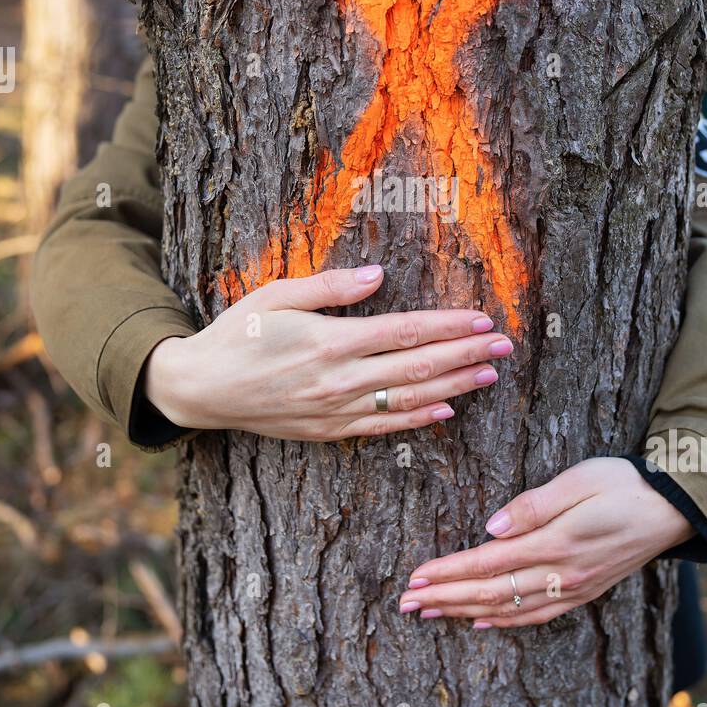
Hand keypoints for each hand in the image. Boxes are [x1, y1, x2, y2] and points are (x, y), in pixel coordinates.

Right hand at [144, 264, 512, 440]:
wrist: (201, 390)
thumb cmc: (237, 334)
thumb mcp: (276, 295)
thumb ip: (331, 286)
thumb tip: (380, 276)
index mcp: (330, 341)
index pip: (405, 332)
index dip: (448, 326)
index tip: (482, 318)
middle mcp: (340, 379)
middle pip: (418, 366)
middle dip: (466, 354)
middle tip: (505, 345)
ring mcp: (337, 410)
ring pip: (410, 399)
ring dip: (455, 386)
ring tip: (490, 374)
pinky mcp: (330, 431)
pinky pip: (384, 426)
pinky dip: (419, 419)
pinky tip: (447, 410)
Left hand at [399, 457, 692, 627]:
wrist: (675, 508)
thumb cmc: (625, 483)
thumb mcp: (580, 480)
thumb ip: (535, 505)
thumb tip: (490, 527)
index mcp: (556, 543)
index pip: (488, 563)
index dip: (448, 572)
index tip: (415, 578)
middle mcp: (562, 574)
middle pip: (490, 593)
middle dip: (444, 599)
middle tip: (405, 604)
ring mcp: (573, 588)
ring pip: (508, 609)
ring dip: (464, 612)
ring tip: (429, 614)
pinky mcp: (584, 591)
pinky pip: (536, 615)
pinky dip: (504, 621)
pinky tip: (481, 621)